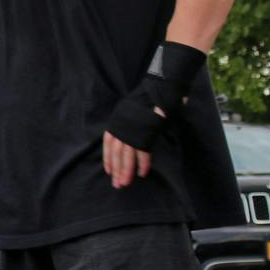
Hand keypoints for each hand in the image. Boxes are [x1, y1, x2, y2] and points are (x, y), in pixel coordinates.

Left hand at [102, 42, 203, 187]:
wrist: (161, 85)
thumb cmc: (150, 99)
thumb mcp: (136, 112)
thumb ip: (133, 125)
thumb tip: (132, 139)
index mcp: (118, 121)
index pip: (109, 144)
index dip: (108, 159)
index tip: (109, 171)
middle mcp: (123, 125)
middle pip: (117, 153)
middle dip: (117, 170)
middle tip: (117, 184)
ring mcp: (134, 128)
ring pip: (127, 154)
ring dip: (126, 170)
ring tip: (125, 183)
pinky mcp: (147, 130)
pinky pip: (143, 150)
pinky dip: (142, 163)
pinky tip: (141, 173)